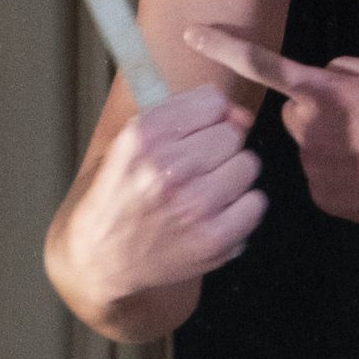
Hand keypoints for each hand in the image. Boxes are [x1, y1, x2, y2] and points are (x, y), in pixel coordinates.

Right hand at [46, 81, 265, 333]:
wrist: (102, 257)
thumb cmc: (122, 194)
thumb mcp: (132, 140)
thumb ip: (184, 114)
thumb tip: (240, 115)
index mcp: (146, 136)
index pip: (213, 102)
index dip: (210, 116)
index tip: (198, 133)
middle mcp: (169, 167)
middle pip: (231, 134)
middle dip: (219, 147)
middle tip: (195, 169)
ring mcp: (194, 204)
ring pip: (248, 165)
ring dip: (231, 177)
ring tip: (204, 192)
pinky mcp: (213, 238)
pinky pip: (256, 203)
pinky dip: (242, 208)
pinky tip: (217, 213)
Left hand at [184, 25, 358, 228]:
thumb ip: (346, 69)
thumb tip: (323, 76)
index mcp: (325, 90)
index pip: (264, 63)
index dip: (225, 46)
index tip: (191, 33)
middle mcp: (311, 126)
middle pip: (293, 115)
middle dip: (314, 117)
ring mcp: (314, 164)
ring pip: (307, 150)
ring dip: (329, 150)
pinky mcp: (322, 196)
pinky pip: (319, 180)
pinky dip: (338, 179)